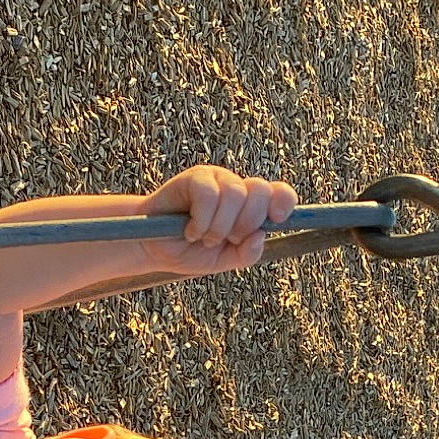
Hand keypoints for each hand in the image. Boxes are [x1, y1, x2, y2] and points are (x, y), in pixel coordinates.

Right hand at [138, 165, 296, 275]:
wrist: (154, 249)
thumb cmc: (191, 252)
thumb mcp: (224, 261)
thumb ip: (246, 254)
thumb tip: (260, 235)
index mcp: (250, 206)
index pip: (279, 193)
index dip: (283, 202)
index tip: (276, 220)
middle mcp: (236, 188)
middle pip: (260, 191)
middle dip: (246, 222)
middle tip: (226, 238)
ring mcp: (216, 179)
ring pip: (235, 194)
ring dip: (218, 227)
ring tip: (202, 238)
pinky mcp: (194, 177)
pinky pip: (209, 194)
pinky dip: (201, 220)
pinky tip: (190, 230)